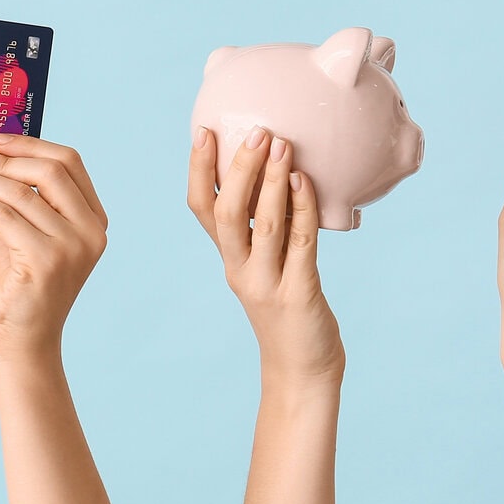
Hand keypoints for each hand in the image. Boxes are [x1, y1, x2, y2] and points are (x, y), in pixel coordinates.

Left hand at [0, 136, 108, 362]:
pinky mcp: (45, 261)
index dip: (30, 144)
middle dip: (2, 160)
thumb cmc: (22, 284)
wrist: (23, 339)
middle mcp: (90, 231)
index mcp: (94, 219)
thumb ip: (24, 197)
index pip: (69, 163)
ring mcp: (71, 247)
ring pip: (19, 193)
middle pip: (48, 171)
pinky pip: (1, 215)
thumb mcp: (30, 231)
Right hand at [187, 127, 343, 384]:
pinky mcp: (298, 294)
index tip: (203, 131)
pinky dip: (301, 209)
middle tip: (255, 132)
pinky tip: (305, 182)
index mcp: (230, 259)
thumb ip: (269, 231)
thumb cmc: (290, 313)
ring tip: (281, 145)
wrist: (304, 371)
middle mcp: (241, 269)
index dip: (199, 170)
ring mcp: (267, 283)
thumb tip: (283, 177)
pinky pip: (300, 244)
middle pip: (225, 213)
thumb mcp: (268, 268)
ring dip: (270, 181)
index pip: (201, 210)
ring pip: (261, 225)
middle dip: (237, 169)